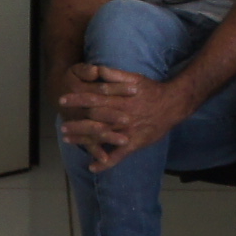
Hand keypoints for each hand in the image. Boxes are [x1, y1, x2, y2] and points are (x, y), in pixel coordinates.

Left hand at [57, 64, 182, 169]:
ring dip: (84, 139)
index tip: (63, 99)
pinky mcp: (135, 143)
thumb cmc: (152, 90)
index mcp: (120, 100)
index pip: (93, 99)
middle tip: (62, 126)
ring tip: (68, 140)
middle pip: (94, 120)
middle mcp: (121, 116)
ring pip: (102, 137)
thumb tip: (97, 69)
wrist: (173, 104)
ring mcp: (127, 132)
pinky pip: (119, 156)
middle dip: (76, 123)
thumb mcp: (134, 77)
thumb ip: (114, 74)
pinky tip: (93, 167)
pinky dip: (106, 162)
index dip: (77, 99)